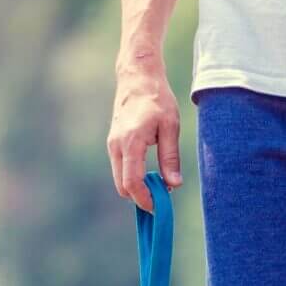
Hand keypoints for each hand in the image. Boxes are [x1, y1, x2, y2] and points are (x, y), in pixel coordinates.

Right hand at [107, 61, 183, 212]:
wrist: (137, 78)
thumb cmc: (157, 99)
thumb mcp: (170, 127)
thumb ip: (170, 157)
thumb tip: (173, 185)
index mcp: (131, 142)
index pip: (132, 182)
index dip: (145, 199)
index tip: (159, 207)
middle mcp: (116, 145)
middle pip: (122, 186)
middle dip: (141, 197)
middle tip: (162, 197)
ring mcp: (112, 144)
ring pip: (120, 179)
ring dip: (137, 187)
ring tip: (159, 184)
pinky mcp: (113, 143)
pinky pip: (120, 168)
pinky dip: (132, 177)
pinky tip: (150, 173)